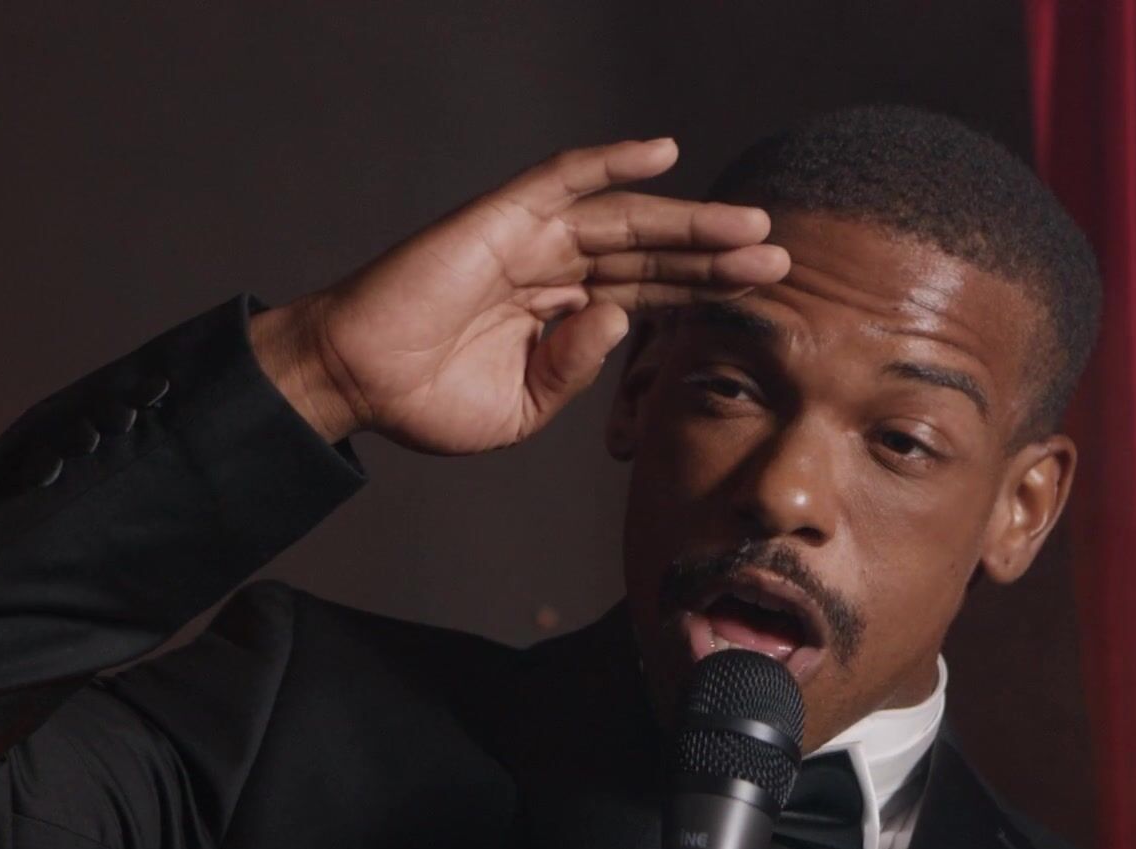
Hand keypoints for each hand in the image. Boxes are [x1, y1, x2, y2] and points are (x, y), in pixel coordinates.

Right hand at [249, 138, 788, 452]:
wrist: (355, 383)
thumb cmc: (425, 401)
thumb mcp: (521, 410)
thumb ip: (574, 371)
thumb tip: (620, 320)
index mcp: (561, 318)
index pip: (648, 296)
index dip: (703, 293)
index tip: (761, 297)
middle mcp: (554, 271)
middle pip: (651, 255)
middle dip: (714, 257)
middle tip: (780, 260)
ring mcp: (528, 241)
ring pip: (624, 220)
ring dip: (688, 221)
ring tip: (748, 228)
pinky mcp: (499, 219)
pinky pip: (562, 179)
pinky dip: (611, 161)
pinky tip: (664, 152)